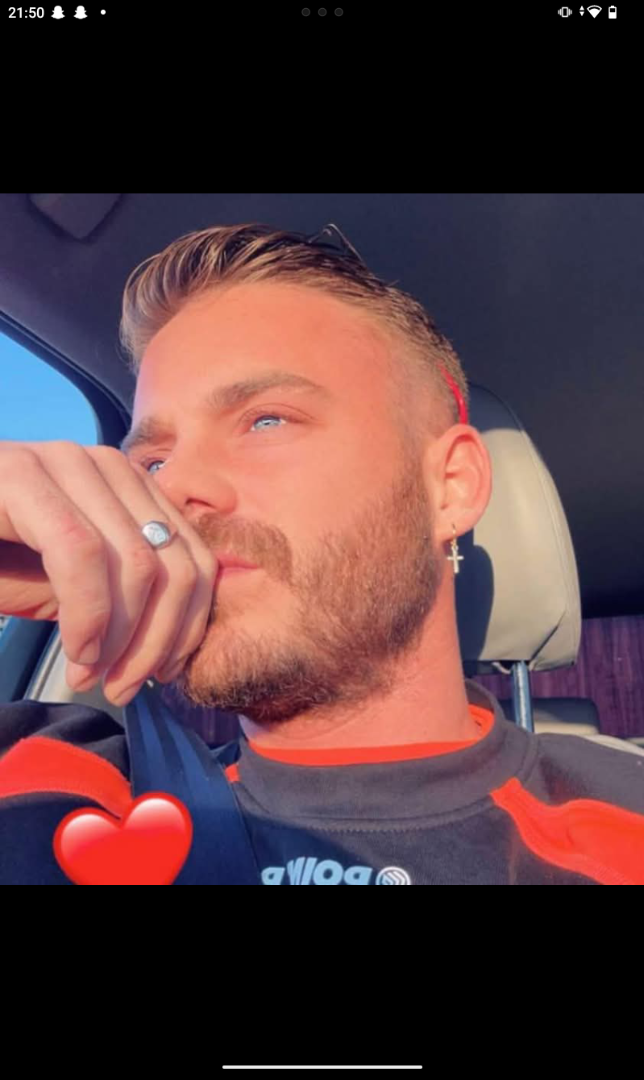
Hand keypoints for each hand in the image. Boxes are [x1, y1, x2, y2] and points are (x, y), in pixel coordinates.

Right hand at [0, 440, 216, 704]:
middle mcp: (110, 466)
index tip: (163, 676)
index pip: (197, 559)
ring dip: (122, 638)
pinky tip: (75, 651)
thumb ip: (124, 599)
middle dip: (158, 642)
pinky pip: (81, 554)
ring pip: (139, 564)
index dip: (190, 627)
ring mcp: (67, 463)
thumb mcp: (72, 588)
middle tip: (124, 688)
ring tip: (92, 675)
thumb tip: (174, 647)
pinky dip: (88, 615)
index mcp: (133, 491)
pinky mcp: (23, 475)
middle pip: (177, 565)